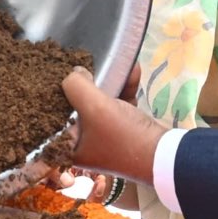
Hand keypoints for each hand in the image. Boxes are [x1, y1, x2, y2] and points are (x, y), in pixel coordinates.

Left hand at [62, 67, 165, 183]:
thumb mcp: (94, 107)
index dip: (54, 94)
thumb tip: (73, 73)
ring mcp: (104, 137)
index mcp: (68, 146)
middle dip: (87, 82)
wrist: (166, 155)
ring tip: (117, 63)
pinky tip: (132, 72)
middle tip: (87, 64)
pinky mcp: (123, 130)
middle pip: (76, 106)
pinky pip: (118, 104)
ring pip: (100, 102)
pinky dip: (124, 89)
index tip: (55, 74)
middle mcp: (82, 143)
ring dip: (110, 82)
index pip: (51, 116)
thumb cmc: (123, 136)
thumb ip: (76, 85)